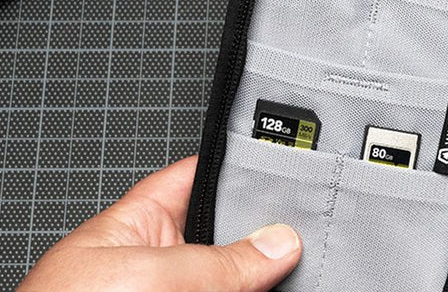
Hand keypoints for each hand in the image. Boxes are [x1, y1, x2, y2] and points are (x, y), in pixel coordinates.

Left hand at [16, 156, 300, 291]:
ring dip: (268, 277)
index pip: (202, 179)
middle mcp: (161, 264)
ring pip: (236, 280)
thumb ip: (214, 260)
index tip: (292, 167)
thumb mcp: (143, 275)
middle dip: (268, 234)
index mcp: (140, 224)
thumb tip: (278, 244)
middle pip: (230, 237)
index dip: (243, 168)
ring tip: (302, 270)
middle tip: (307, 233)